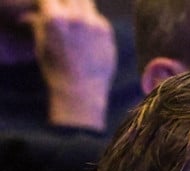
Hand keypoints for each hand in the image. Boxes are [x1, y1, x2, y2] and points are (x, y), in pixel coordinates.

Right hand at [23, 0, 116, 129]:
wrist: (82, 89)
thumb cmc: (55, 69)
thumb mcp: (41, 45)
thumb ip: (39, 23)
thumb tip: (31, 14)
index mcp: (54, 19)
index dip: (47, 3)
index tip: (47, 8)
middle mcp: (75, 17)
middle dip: (63, 1)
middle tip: (62, 12)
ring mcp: (93, 23)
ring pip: (85, 1)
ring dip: (78, 6)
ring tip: (74, 21)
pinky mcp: (106, 30)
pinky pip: (96, 16)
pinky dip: (90, 19)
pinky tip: (86, 36)